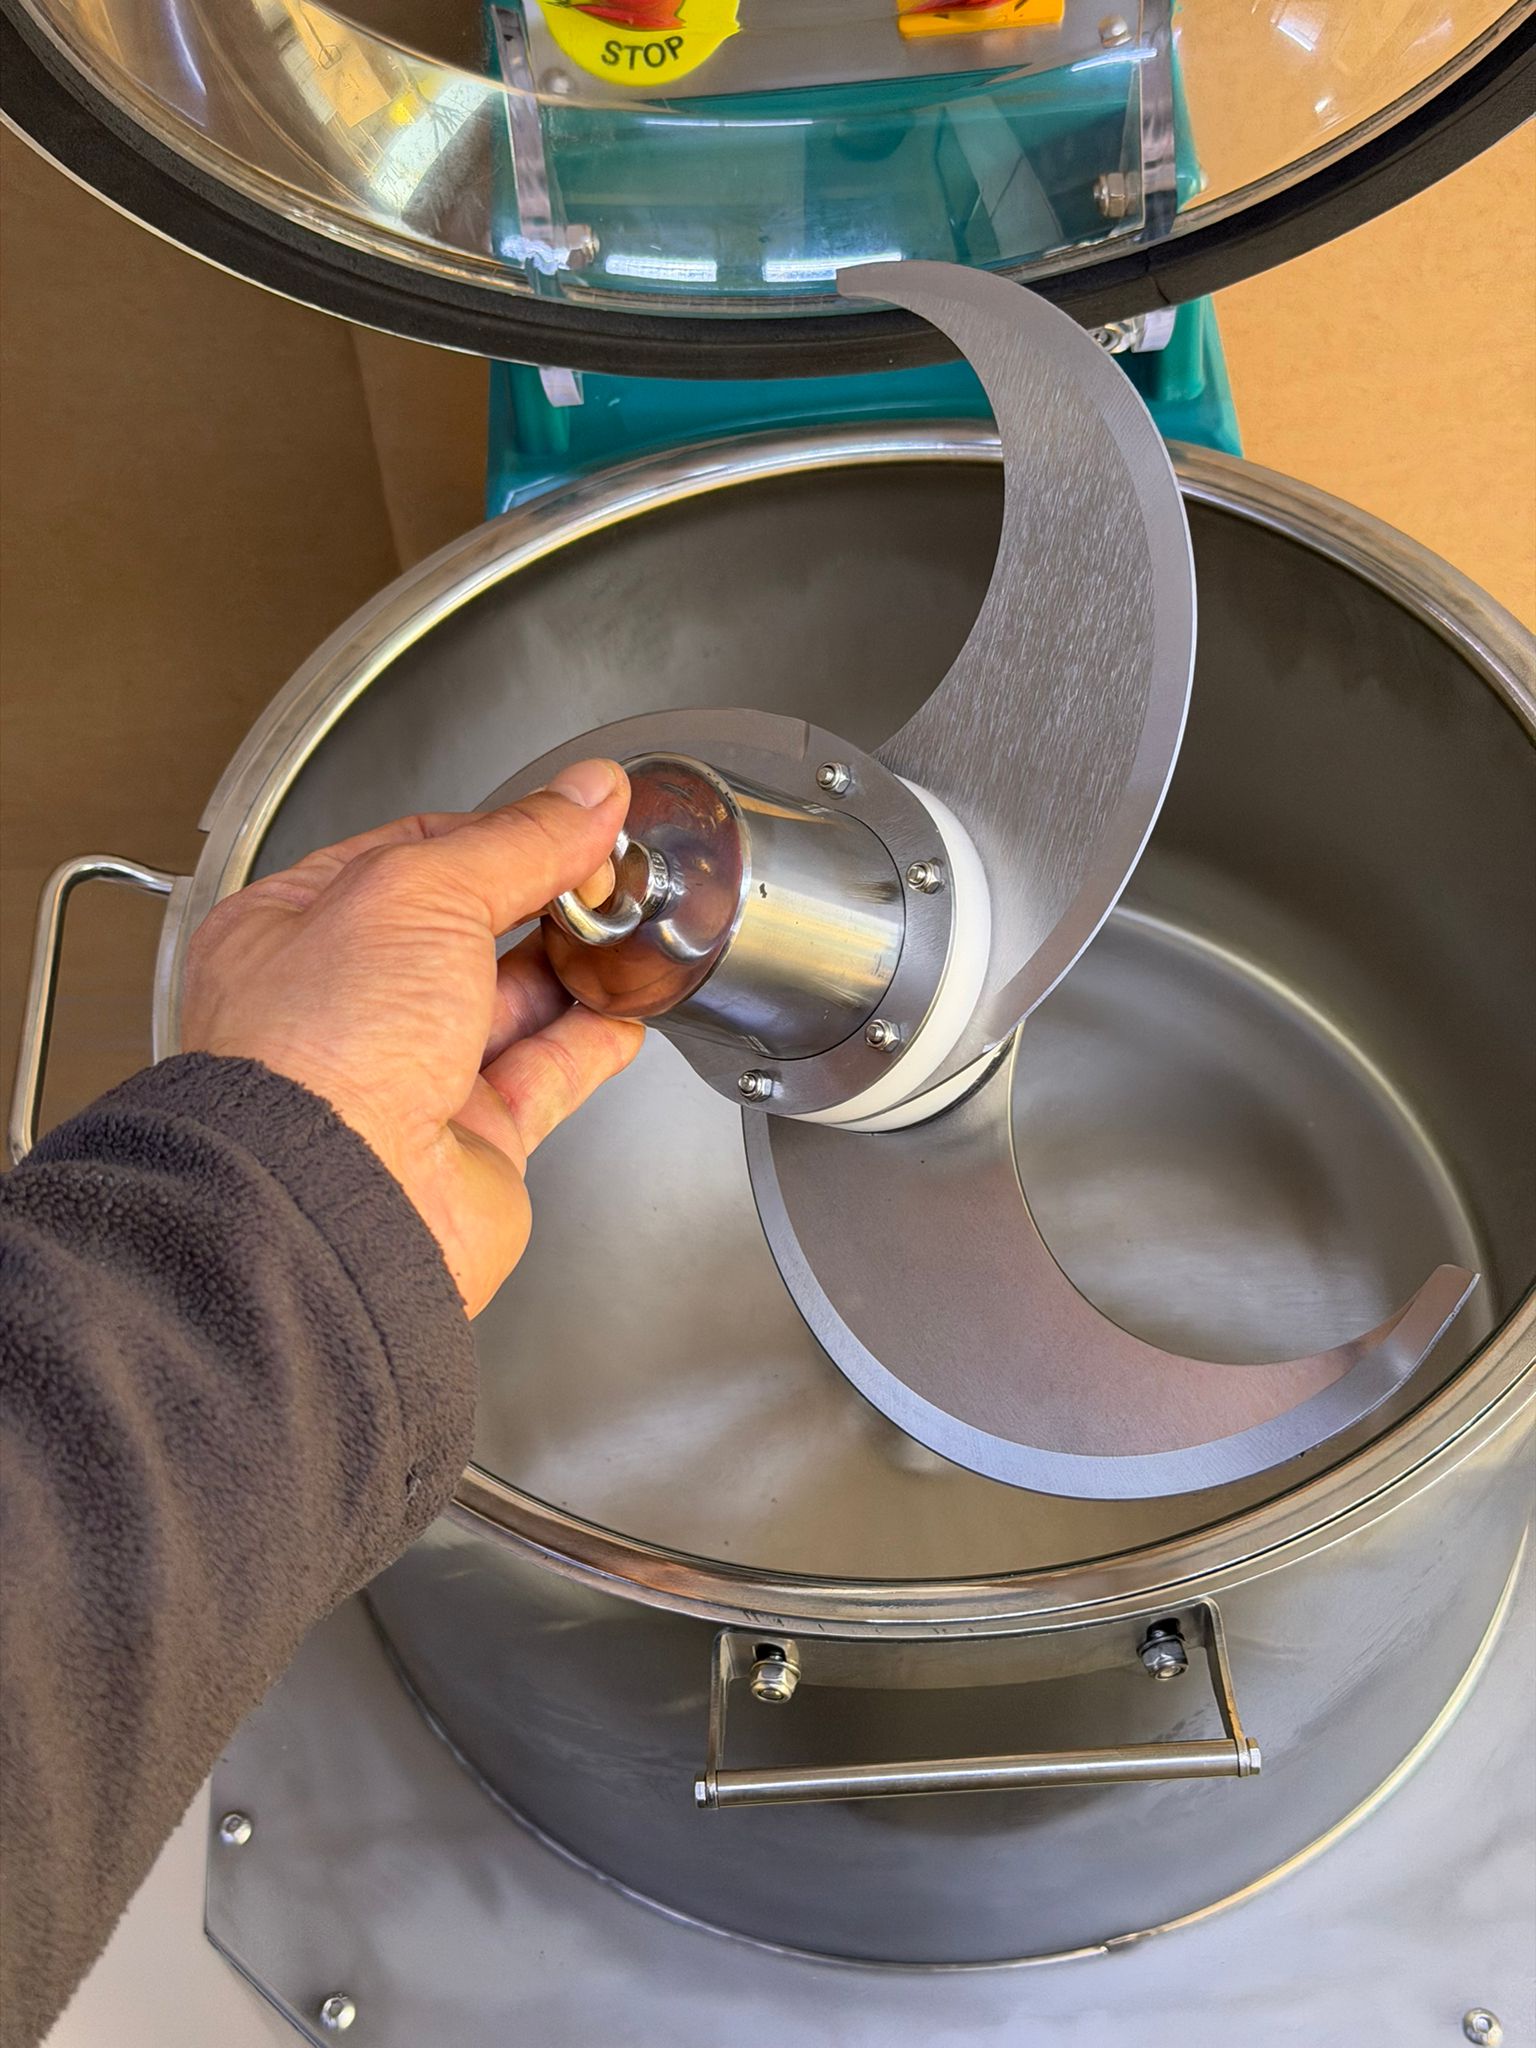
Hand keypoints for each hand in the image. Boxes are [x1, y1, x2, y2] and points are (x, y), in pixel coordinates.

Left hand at [180, 759, 642, 1314]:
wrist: (338, 1199)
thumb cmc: (320, 1053)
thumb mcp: (420, 892)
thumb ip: (516, 841)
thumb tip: (585, 795)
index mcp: (296, 929)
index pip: (410, 855)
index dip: (496, 832)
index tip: (571, 818)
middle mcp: (346, 1006)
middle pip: (465, 930)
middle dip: (540, 899)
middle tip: (609, 873)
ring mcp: (409, 1077)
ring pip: (510, 1005)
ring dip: (573, 965)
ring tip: (627, 927)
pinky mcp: (472, 1141)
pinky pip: (544, 1077)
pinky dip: (591, 1041)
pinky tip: (623, 1010)